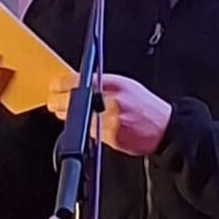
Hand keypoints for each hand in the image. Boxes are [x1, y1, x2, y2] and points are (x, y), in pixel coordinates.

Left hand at [47, 72, 172, 156]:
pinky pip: (88, 133)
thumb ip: (102, 83)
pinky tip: (85, 125)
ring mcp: (109, 120)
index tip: (54, 86)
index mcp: (113, 84)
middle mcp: (110, 101)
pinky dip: (83, 130)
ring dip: (68, 117)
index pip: (77, 80)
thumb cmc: (146, 107)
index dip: (60, 84)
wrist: (164, 128)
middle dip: (58, 102)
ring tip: (67, 113)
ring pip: (76, 119)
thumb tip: (77, 83)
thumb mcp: (125, 85)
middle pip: (71, 100)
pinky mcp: (110, 137)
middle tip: (54, 102)